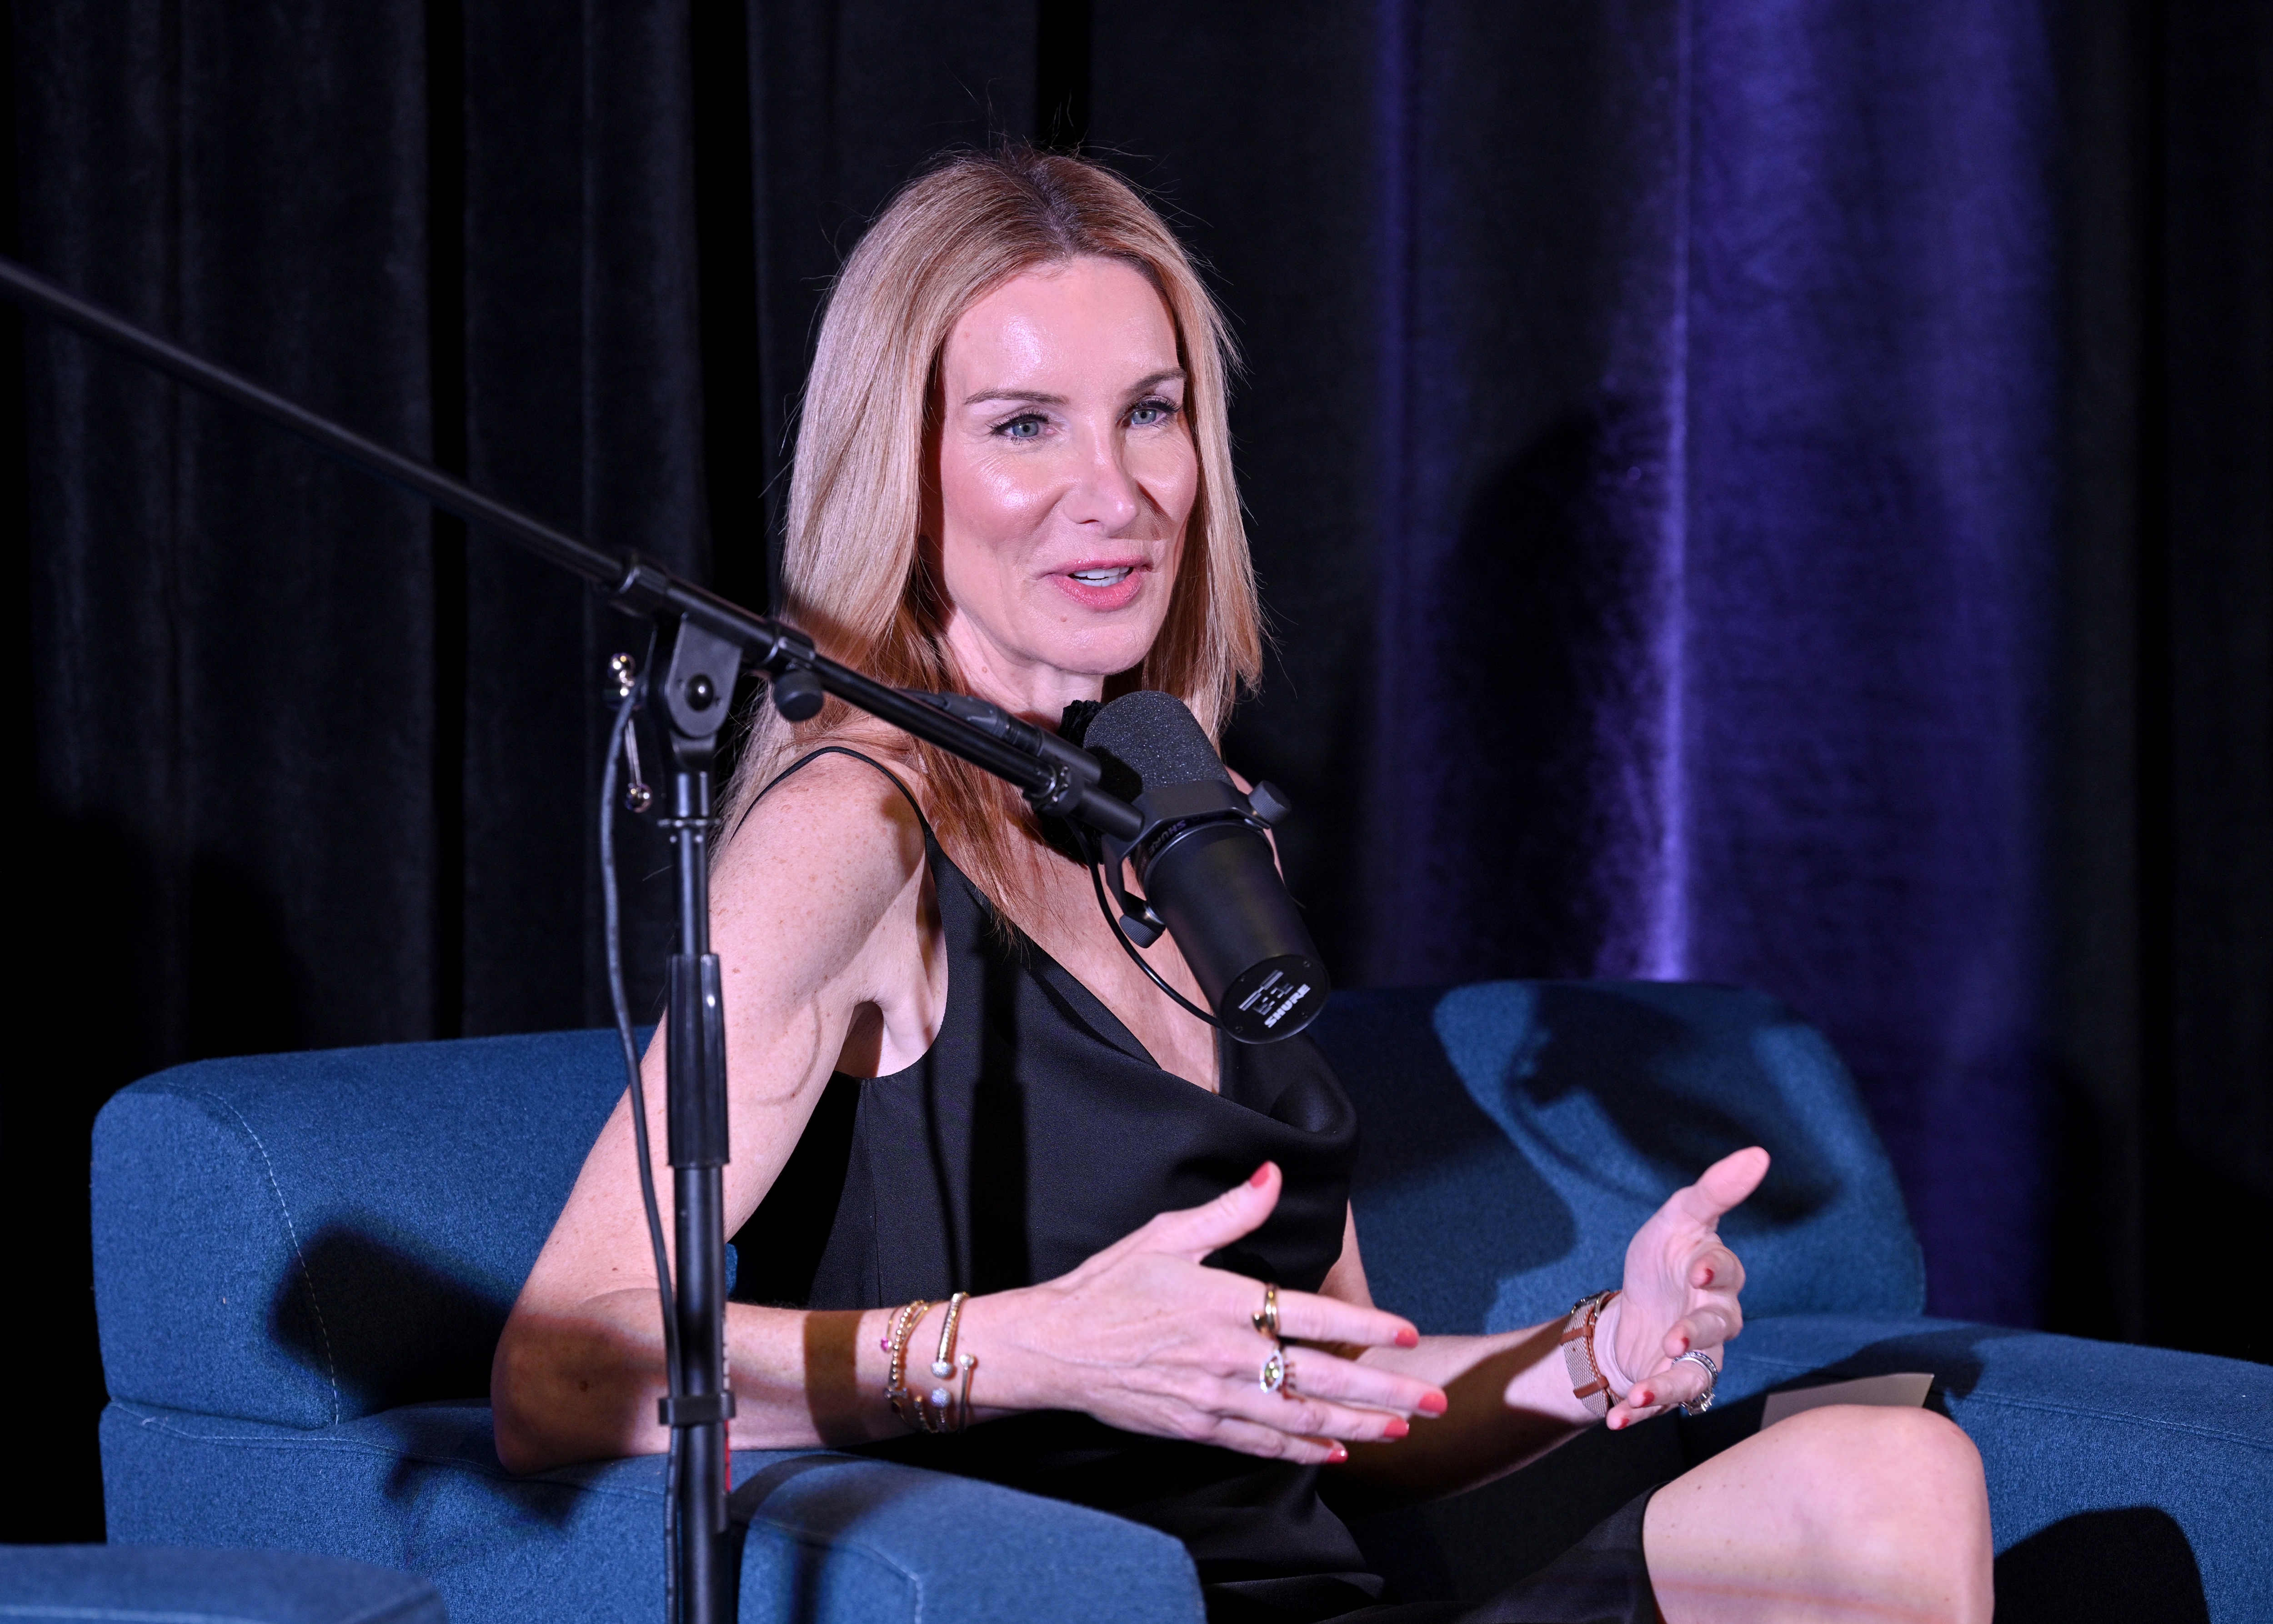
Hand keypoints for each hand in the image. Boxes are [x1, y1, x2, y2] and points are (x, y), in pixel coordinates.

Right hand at [967, 1163, 1447, 1462]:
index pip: (1311, 1317)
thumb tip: (1273, 1176)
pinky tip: (1333, 1454)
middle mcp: (1227, 1355)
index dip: (1366, 1328)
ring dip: (1356, 1426)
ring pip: (1300, 1417)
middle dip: (1383, 1393)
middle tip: (1431, 1404)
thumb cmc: (1109, 1284)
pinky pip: (1261, 1443)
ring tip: (1400, 1430)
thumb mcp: (1166, 1234)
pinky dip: (1301, 1451)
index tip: (1407, 1335)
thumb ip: (1229, 1212)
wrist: (1055, 1347)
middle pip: (1320, 1377)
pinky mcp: (1197, 1426)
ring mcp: (1213, 1397)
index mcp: (1223, 1302)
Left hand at [1597, 1146, 1767, 1428]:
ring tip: (1640, 1393)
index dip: (1715, 1269)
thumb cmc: (1663, 1259)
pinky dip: (1640, 1411)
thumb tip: (1759, 1153)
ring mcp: (1698, 1355)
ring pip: (1698, 1374)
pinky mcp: (1674, 1383)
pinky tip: (1615, 1418)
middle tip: (1673, 1338)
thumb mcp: (1678, 1217)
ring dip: (1669, 1385)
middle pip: (1718, 1327)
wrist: (1635, 1308)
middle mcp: (1715, 1318)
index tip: (1698, 1267)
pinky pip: (1665, 1402)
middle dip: (1695, 1332)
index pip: (1727, 1271)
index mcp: (1716, 1274)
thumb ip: (1714, 1190)